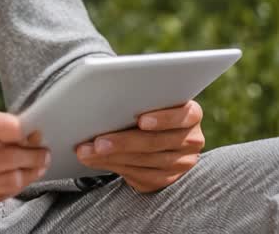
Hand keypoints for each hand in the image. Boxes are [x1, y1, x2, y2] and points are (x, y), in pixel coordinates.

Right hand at [0, 110, 49, 229]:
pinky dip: (12, 187)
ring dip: (30, 171)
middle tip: (43, 147)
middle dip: (34, 152)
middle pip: (10, 157)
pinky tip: (17, 180)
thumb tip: (13, 130)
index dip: (19, 125)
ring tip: (39, 163)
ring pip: (10, 181)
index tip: (31, 125)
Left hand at [74, 100, 203, 193]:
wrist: (157, 136)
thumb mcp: (151, 102)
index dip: (163, 119)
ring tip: (87, 152)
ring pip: (144, 161)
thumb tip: (102, 100)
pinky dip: (113, 166)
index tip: (141, 120)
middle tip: (97, 142)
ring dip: (112, 157)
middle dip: (123, 142)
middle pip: (156, 142)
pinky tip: (95, 160)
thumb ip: (139, 100)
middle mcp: (191, 140)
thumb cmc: (149, 110)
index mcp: (191, 114)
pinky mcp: (166, 179)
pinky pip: (139, 175)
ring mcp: (180, 162)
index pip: (184, 115)